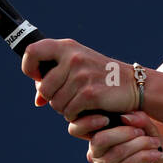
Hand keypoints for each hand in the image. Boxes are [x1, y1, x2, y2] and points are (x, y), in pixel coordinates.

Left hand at [20, 38, 138, 118]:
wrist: (133, 84)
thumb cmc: (101, 77)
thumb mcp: (78, 68)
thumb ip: (55, 79)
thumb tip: (37, 100)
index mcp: (67, 47)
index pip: (32, 51)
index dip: (29, 68)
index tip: (38, 77)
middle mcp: (73, 58)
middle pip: (44, 88)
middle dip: (53, 98)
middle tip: (68, 97)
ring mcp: (81, 76)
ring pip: (56, 104)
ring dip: (65, 109)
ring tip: (80, 102)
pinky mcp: (90, 94)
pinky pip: (69, 112)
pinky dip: (76, 115)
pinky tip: (87, 109)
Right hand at [79, 111, 162, 162]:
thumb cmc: (152, 158)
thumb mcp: (150, 134)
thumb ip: (140, 121)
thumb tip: (126, 117)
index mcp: (100, 140)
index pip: (95, 126)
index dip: (107, 120)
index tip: (133, 121)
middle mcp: (95, 155)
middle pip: (101, 138)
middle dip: (127, 132)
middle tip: (147, 134)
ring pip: (118, 151)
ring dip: (142, 144)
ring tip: (157, 145)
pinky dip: (145, 156)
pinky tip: (158, 155)